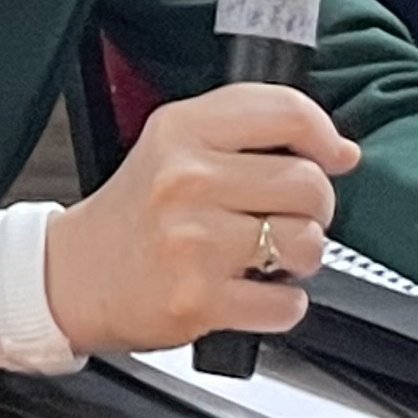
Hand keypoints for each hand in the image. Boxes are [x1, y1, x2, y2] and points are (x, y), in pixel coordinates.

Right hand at [42, 83, 362, 356]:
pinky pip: (287, 304)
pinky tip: (247, 291)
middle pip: (310, 184)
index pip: (286, 112)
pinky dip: (279, 305)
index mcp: (181, 131)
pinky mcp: (199, 299)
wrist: (74, 274)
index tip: (330, 156)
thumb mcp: (176, 144)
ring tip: (264, 256)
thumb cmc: (135, 212)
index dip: (324, 136)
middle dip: (312, 209)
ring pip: (307, 243)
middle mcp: (185, 180)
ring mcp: (192, 241)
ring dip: (298, 258)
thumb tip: (343, 152)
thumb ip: (253, 131)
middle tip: (281, 217)